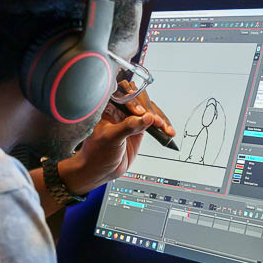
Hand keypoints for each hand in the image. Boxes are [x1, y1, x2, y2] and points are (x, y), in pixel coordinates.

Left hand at [58, 89, 174, 194]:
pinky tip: (166, 130)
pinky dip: (162, 126)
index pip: (122, 93)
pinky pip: (154, 121)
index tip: (140, 113)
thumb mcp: (110, 138)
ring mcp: (131, 117)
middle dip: (149, 109)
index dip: (133, 100)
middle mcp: (120, 109)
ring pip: (150, 110)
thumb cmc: (96, 154)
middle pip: (140, 98)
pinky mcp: (140, 127)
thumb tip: (146, 118)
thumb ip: (128, 127)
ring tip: (164, 128)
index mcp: (107, 106)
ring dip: (160, 118)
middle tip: (155, 121)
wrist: (101, 170)